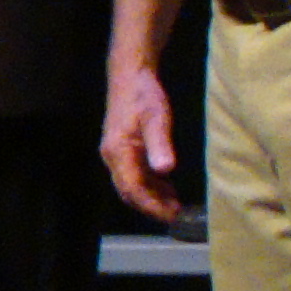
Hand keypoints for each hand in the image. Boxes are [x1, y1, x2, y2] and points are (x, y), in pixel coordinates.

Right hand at [100, 64, 181, 221]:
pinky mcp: (123, 149)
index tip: (172, 216)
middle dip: (151, 206)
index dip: (152, 206)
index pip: (132, 189)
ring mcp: (116, 153)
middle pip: (128, 191)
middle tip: (177, 215)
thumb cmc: (144, 94)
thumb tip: (165, 170)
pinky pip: (134, 175)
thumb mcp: (157, 118)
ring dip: (152, 197)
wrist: (130, 74)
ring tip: (176, 204)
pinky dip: (150, 186)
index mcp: (118, 152)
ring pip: (131, 185)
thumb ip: (160, 144)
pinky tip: (167, 186)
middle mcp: (113, 157)